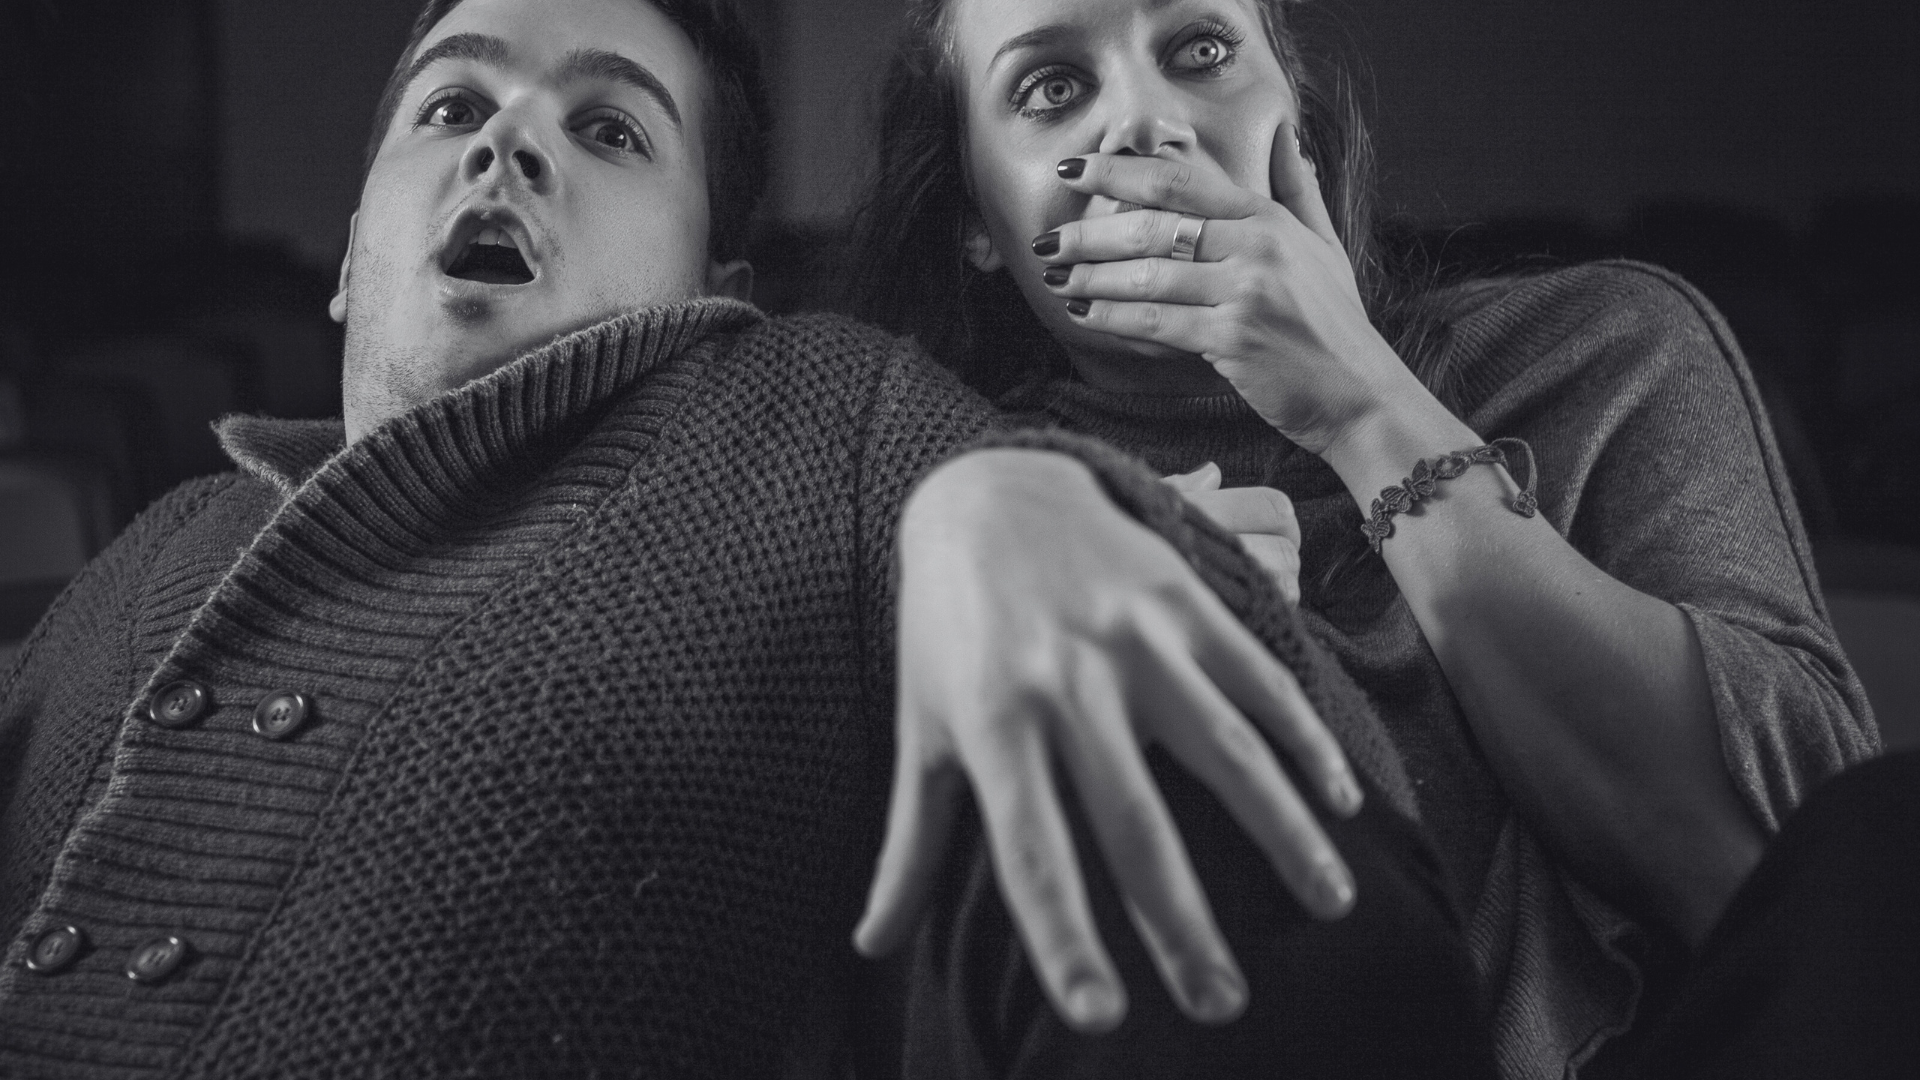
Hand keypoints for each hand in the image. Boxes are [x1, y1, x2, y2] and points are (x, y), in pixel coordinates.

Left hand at [858, 449, 1361, 1032]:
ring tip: (1330, 906)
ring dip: (1279, 829)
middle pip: (1132, 819)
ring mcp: (1132, 637)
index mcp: (992, 725)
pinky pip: (1254, 678)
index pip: (1029, 852)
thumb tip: (870, 947)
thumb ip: (908, 843)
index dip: (1062, 935)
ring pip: (1219, 747)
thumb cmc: (945, 632)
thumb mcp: (920, 729)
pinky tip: (1341, 800)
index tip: (1097, 1016)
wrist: (988, 493)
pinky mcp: (1183, 598)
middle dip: (1177, 919)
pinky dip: (1303, 738)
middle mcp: (1065, 684)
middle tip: (1221, 1006)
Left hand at [1035, 123, 1419, 457]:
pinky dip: (1113, 320)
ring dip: (1091, 279)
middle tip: (1048, 241)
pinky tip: (1084, 316)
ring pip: (1147, 276)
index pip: (1177, 181)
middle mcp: (1256, 246)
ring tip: (1055, 280)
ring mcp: (1245, 292)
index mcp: (1268, 218)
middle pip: (1152, 226)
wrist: (1360, 394)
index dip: (1117, 173)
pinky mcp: (1233, 340)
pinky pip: (1156, 323)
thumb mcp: (1325, 246)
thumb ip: (1298, 190)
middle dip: (1089, 234)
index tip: (1073, 173)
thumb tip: (1285, 137)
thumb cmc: (1336, 324)